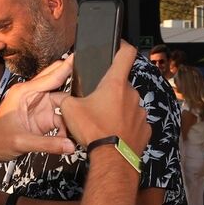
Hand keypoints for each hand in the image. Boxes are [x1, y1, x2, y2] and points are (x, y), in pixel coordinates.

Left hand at [0, 56, 76, 163]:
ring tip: (81, 124)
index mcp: (24, 93)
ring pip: (62, 104)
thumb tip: (70, 146)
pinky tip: (72, 135)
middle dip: (73, 88)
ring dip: (71, 114)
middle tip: (91, 85)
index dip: (65, 67)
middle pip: (58, 86)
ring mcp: (38, 107)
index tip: (79, 57)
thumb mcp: (21, 143)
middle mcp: (33, 96)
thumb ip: (47, 144)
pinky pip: (60, 118)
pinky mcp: (42, 119)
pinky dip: (67, 126)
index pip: (50, 77)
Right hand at [59, 42, 149, 156]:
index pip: (126, 54)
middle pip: (122, 85)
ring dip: (119, 110)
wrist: (112, 159)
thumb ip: (64, 98)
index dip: (123, 46)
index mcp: (115, 84)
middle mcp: (132, 95)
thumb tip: (58, 97)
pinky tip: (115, 134)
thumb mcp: (70, 111)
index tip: (119, 45)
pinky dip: (126, 126)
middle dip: (111, 92)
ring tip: (105, 123)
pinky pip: (135, 123)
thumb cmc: (94, 131)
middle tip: (97, 103)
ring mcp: (141, 112)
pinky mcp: (145, 129)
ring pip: (129, 105)